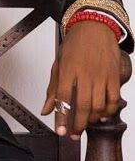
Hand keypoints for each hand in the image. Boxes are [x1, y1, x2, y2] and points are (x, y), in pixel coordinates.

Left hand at [40, 20, 120, 139]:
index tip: (60, 131)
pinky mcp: (114, 76)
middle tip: (73, 134)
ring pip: (99, 106)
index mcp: (68, 70)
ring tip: (85, 123)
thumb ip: (52, 89)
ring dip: (92, 119)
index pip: (63, 98)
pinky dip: (109, 111)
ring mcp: (101, 75)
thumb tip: (46, 110)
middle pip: (82, 106)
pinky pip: (114, 99)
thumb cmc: (75, 44)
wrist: (94, 27)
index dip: (61, 117)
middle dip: (77, 125)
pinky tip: (102, 115)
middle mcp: (85, 74)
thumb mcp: (58, 63)